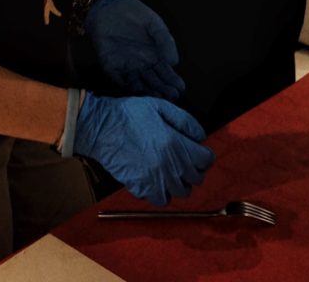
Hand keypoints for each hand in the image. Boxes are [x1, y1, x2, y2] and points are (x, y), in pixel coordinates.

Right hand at [73, 92, 214, 204]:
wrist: (102, 128)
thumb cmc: (130, 114)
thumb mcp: (161, 107)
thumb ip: (185, 121)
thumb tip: (201, 136)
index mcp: (176, 144)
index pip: (206, 160)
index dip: (205, 155)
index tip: (200, 151)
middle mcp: (169, 166)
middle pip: (197, 178)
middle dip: (196, 169)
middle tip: (187, 160)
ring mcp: (155, 180)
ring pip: (182, 192)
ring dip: (181, 182)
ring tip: (173, 171)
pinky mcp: (141, 188)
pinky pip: (161, 200)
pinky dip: (163, 193)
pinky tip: (158, 180)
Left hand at [84, 0, 184, 100]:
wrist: (108, 6)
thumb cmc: (133, 13)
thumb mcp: (154, 24)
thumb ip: (165, 41)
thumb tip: (175, 62)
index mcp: (154, 55)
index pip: (165, 73)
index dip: (173, 81)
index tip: (181, 88)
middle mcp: (141, 64)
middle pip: (154, 82)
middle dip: (163, 90)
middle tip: (172, 96)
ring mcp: (126, 67)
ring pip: (139, 85)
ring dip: (148, 92)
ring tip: (158, 97)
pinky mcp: (111, 67)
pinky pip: (120, 80)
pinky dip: (128, 88)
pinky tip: (137, 93)